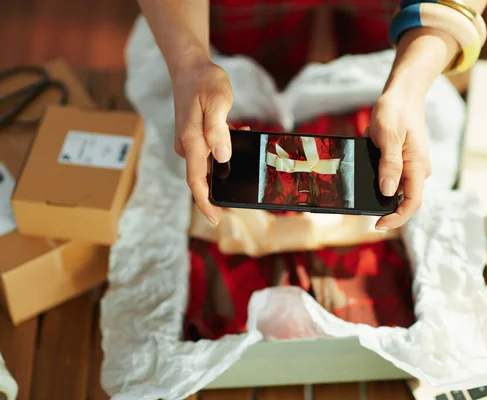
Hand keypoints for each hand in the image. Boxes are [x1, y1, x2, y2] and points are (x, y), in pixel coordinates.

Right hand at [172, 58, 232, 224]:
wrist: (190, 67)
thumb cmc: (204, 81)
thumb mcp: (217, 102)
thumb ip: (219, 130)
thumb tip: (222, 157)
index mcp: (191, 141)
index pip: (196, 180)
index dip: (205, 203)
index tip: (216, 219)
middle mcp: (187, 146)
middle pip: (203, 177)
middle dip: (221, 189)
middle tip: (243, 193)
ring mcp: (190, 142)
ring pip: (209, 164)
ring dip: (228, 163)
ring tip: (246, 147)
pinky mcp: (194, 136)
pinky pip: (211, 150)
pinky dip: (226, 148)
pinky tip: (241, 132)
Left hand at [368, 86, 431, 229]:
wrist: (403, 93)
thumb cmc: (396, 111)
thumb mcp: (388, 136)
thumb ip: (389, 164)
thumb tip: (387, 191)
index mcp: (418, 166)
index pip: (412, 202)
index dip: (396, 218)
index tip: (377, 224)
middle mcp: (417, 169)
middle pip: (401, 198)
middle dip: (381, 202)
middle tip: (359, 197)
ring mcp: (411, 165)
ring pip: (392, 186)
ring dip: (376, 182)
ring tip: (364, 162)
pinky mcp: (403, 160)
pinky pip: (388, 173)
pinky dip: (375, 169)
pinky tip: (369, 151)